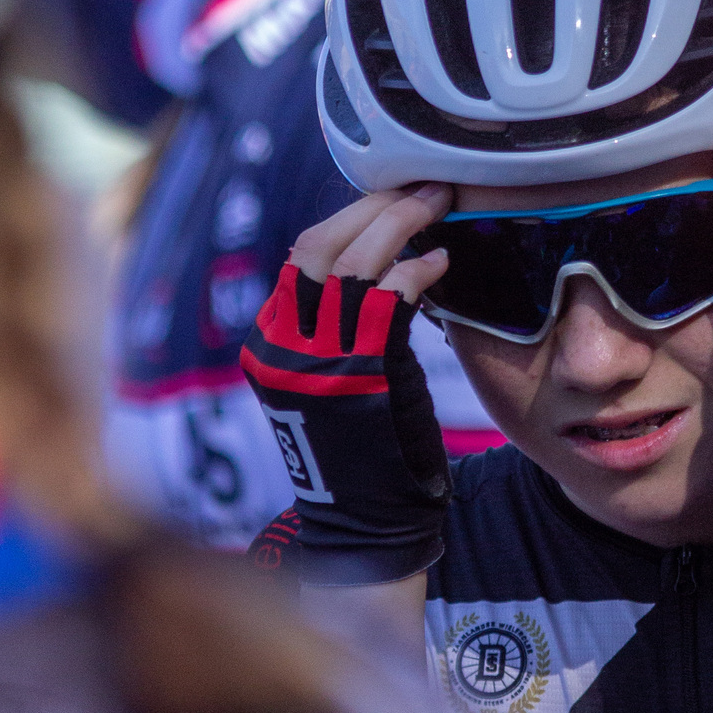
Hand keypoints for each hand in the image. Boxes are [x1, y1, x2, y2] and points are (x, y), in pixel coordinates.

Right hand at [240, 183, 455, 586]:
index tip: (394, 198)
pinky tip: (441, 262)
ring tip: (439, 206)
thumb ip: (347, 327)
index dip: (350, 218)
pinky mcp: (356, 374)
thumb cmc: (367, 453)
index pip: (301, 256)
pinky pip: (385, 301)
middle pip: (317, 246)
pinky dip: (416, 271)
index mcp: (271, 344)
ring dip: (399, 224)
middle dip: (374, 208)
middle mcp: (282, 347)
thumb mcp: (340, 379)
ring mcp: (315, 360)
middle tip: (424, 186)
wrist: (366, 526)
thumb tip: (385, 265)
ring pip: (350, 263)